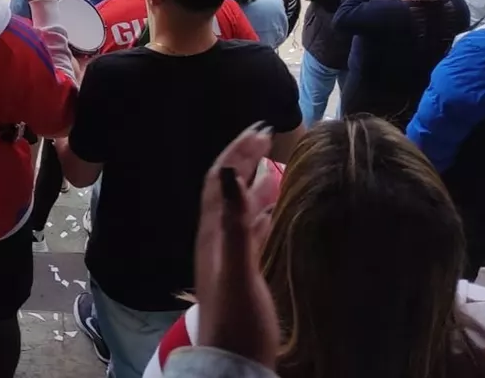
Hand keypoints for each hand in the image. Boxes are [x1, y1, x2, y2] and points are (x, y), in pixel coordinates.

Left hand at [194, 123, 280, 368]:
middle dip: (244, 159)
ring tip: (273, 163)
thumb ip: (233, 222)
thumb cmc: (236, 319)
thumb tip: (229, 171)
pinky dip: (260, 212)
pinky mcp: (242, 271)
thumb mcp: (236, 268)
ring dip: (253, 182)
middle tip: (267, 136)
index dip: (236, 152)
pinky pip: (249, 230)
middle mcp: (215, 237)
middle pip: (228, 187)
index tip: (259, 130)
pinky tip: (272, 210)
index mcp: (211, 231)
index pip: (221, 179)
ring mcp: (228, 254)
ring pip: (238, 207)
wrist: (233, 361)